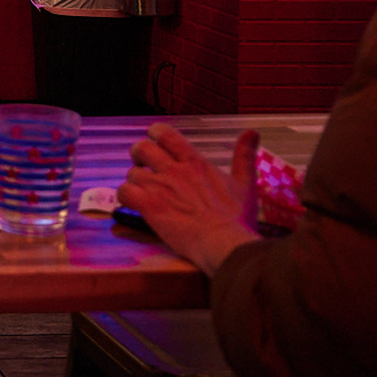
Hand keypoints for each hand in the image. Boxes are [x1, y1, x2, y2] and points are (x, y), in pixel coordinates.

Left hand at [116, 123, 261, 275]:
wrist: (224, 244)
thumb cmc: (236, 219)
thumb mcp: (245, 183)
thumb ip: (244, 156)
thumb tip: (252, 132)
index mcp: (194, 162)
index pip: (165, 134)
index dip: (155, 134)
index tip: (155, 142)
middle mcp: (174, 170)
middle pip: (142, 148)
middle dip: (138, 155)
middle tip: (144, 166)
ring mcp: (159, 187)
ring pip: (132, 172)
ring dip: (134, 181)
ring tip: (143, 191)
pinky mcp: (148, 206)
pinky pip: (124, 192)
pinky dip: (125, 196)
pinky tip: (134, 204)